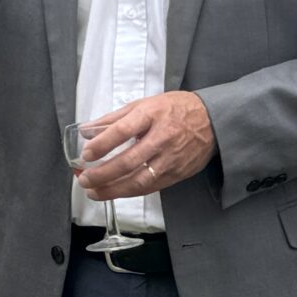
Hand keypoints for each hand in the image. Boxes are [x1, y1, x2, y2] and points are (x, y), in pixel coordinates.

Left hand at [74, 92, 216, 200]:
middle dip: (103, 174)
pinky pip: (150, 187)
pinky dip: (129, 192)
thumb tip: (86, 131)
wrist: (213, 121)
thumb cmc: (175, 109)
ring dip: (113, 190)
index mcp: (152, 114)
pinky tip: (114, 192)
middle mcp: (162, 138)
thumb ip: (114, 119)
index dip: (102, 144)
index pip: (123, 130)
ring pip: (139, 181)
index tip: (86, 154)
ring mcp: (171, 159)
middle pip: (129, 161)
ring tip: (93, 192)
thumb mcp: (144, 104)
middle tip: (84, 179)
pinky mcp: (177, 174)